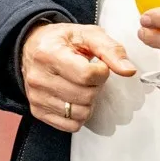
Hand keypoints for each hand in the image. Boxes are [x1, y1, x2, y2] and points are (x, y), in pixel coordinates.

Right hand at [19, 21, 137, 131]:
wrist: (31, 47)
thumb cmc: (60, 41)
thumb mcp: (87, 35)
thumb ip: (111, 50)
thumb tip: (128, 70)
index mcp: (49, 54)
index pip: (87, 75)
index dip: (102, 71)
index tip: (97, 65)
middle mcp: (39, 77)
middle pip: (86, 96)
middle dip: (95, 86)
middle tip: (87, 75)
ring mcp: (36, 97)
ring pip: (80, 113)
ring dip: (88, 101)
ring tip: (79, 86)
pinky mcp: (38, 111)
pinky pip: (70, 125)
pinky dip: (78, 115)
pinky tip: (73, 99)